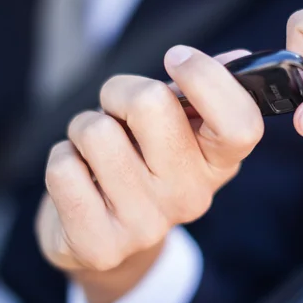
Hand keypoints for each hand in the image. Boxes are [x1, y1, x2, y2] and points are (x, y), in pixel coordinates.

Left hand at [36, 47, 263, 302]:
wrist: (106, 236)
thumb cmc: (141, 166)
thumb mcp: (179, 132)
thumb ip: (201, 95)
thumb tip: (236, 60)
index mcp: (218, 165)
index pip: (240, 125)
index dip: (207, 79)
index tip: (176, 58)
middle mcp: (190, 198)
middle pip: (150, 103)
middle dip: (119, 93)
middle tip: (117, 114)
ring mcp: (146, 225)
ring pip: (95, 132)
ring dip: (84, 130)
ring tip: (95, 154)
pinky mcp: (99, 245)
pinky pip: (63, 169)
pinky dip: (62, 159)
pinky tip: (79, 179)